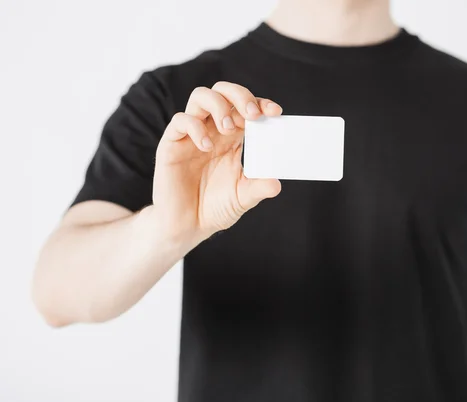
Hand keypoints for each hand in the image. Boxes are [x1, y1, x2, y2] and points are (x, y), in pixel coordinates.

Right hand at [151, 82, 282, 248]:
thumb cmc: (214, 209)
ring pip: (200, 96)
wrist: (186, 227)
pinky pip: (180, 121)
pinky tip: (206, 147)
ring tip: (229, 129)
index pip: (246, 108)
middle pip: (223, 91)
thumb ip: (258, 188)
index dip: (260, 103)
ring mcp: (191, 135)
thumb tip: (277, 183)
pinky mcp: (172, 145)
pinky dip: (195, 127)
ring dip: (219, 106)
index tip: (275, 112)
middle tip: (252, 115)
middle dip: (240, 96)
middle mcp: (212, 131)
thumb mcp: (242, 198)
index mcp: (232, 139)